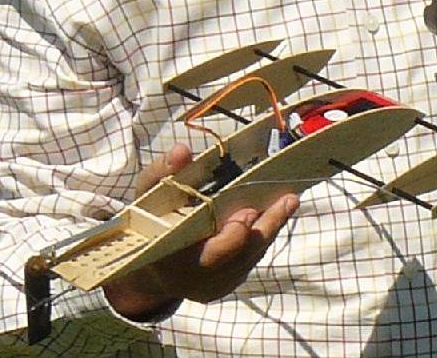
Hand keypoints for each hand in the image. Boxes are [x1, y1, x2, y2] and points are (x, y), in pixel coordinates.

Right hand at [104, 144, 298, 319]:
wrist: (147, 267)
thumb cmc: (146, 226)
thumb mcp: (147, 197)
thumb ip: (162, 174)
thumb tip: (182, 150)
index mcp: (175, 261)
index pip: (212, 256)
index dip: (232, 235)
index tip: (248, 211)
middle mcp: (199, 281)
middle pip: (242, 255)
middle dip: (266, 226)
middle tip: (287, 199)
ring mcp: (217, 286)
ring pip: (251, 256)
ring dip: (272, 226)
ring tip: (289, 199)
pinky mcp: (229, 283)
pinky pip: (251, 258)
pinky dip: (264, 234)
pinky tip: (278, 210)